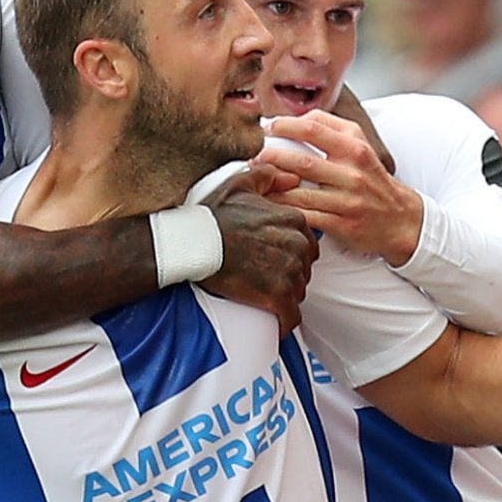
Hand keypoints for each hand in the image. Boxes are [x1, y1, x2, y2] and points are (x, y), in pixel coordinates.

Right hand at [202, 193, 319, 335]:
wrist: (193, 244)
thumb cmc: (212, 215)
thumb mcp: (240, 184)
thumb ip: (269, 177)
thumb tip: (291, 179)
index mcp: (292, 220)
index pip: (308, 243)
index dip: (293, 253)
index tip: (277, 259)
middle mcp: (296, 245)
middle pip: (305, 269)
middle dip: (290, 275)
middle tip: (268, 279)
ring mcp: (289, 272)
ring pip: (298, 292)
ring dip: (285, 297)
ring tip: (265, 298)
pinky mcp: (277, 297)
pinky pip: (291, 316)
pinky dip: (284, 322)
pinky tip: (276, 323)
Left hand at [255, 110, 424, 263]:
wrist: (401, 218)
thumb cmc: (371, 177)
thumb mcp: (360, 145)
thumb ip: (331, 127)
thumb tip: (296, 118)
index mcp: (355, 148)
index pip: (314, 129)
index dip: (284, 126)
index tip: (266, 128)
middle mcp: (352, 173)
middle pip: (302, 162)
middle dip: (271, 157)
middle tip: (252, 156)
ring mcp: (347, 201)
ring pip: (299, 193)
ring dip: (272, 187)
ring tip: (254, 180)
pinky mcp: (341, 225)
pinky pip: (305, 217)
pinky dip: (283, 210)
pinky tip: (268, 204)